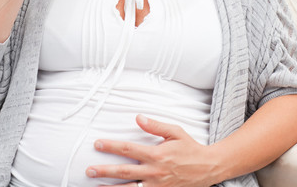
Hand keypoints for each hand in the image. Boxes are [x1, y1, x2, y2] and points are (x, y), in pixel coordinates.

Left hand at [86, 114, 215, 186]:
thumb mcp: (175, 132)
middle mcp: (154, 173)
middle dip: (104, 171)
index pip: (128, 150)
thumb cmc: (189, 148)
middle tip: (89, 170)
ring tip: (96, 186)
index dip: (111, 147)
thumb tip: (138, 117)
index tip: (97, 144)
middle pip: (124, 172)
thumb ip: (155, 126)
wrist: (208, 168)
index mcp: (156, 155)